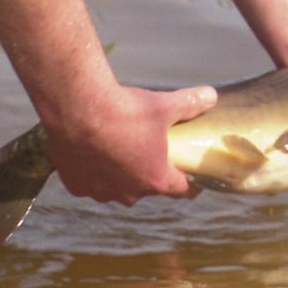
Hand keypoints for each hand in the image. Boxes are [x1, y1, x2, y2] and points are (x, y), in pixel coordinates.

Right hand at [43, 85, 216, 204]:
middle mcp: (129, 192)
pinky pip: (88, 183)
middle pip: (146, 188)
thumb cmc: (123, 110)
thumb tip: (211, 95)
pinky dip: (90, 172)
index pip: (181, 190)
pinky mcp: (76, 185)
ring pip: (114, 188)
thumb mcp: (163, 105)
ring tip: (115, 152)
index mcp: (156, 178)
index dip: (188, 183)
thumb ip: (189, 104)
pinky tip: (89, 154)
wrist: (76, 108)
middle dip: (148, 174)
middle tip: (146, 153)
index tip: (190, 176)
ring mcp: (100, 191)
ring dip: (118, 176)